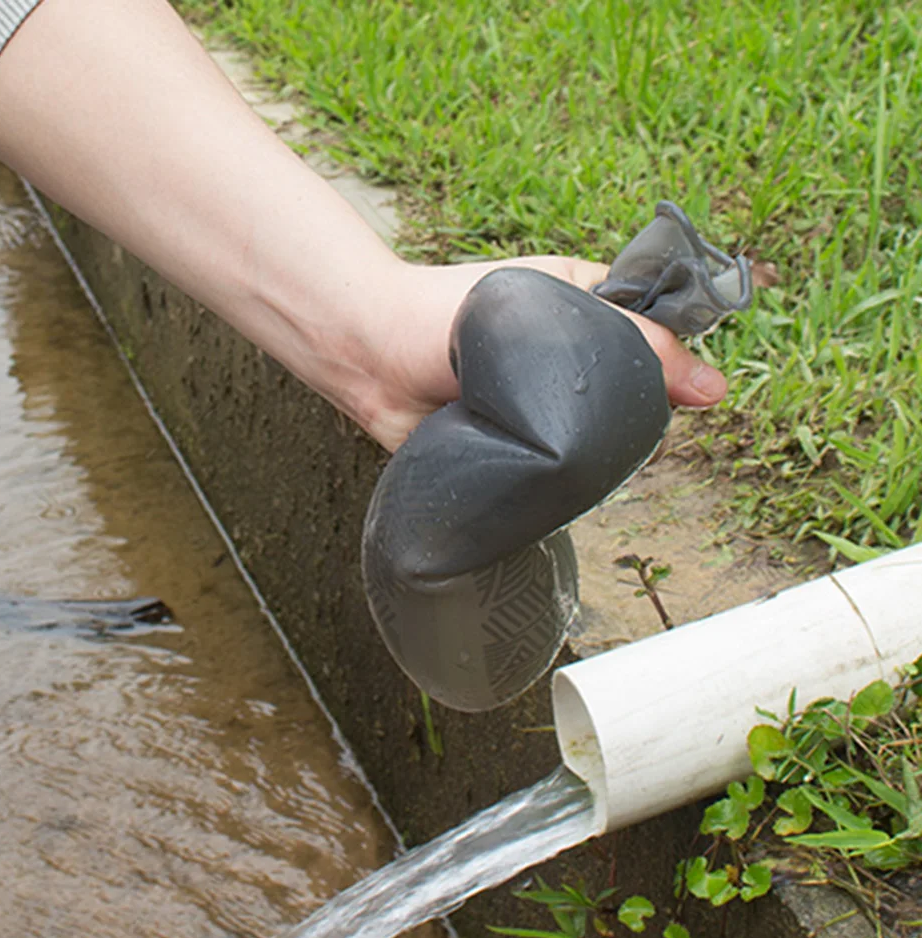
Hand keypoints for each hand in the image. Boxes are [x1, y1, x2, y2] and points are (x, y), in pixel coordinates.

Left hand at [357, 256, 728, 451]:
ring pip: (599, 453)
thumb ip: (635, 337)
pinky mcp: (519, 458)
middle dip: (630, 423)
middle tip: (596, 418)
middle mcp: (575, 372)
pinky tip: (557, 485)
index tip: (681, 396)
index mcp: (593, 319)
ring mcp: (546, 418)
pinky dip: (560, 488)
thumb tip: (714, 389)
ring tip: (566, 446)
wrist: (371, 355)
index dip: (675, 375)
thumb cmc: (451, 308)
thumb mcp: (555, 302)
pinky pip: (556, 483)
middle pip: (635, 410)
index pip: (662, 353)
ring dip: (591, 459)